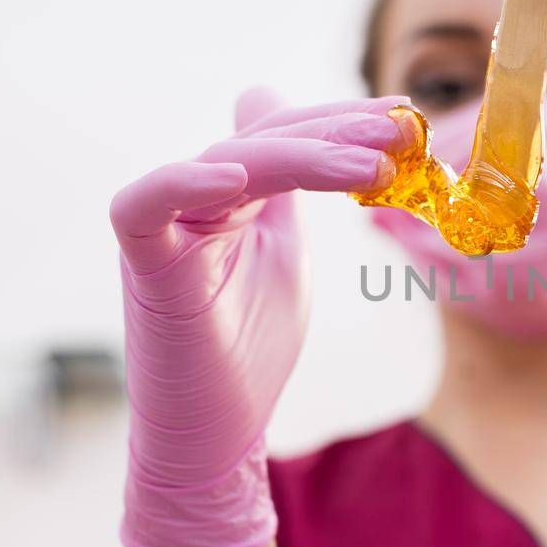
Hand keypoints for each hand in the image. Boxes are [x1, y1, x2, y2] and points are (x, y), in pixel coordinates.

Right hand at [110, 88, 404, 546]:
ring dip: (304, 155)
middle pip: (262, 140)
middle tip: (400, 130)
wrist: (216, 433)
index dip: (340, 119)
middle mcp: (194, 203)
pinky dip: (184, 184)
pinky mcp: (147, 272)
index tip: (404, 113)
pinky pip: (142, 209)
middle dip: (336, 130)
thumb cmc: (248, 347)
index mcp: (229, 196)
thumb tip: (300, 129)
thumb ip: (291, 190)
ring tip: (374, 165)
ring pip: (227, 163)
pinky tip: (239, 174)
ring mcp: (167, 233)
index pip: (283, 134)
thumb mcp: (284, 251)